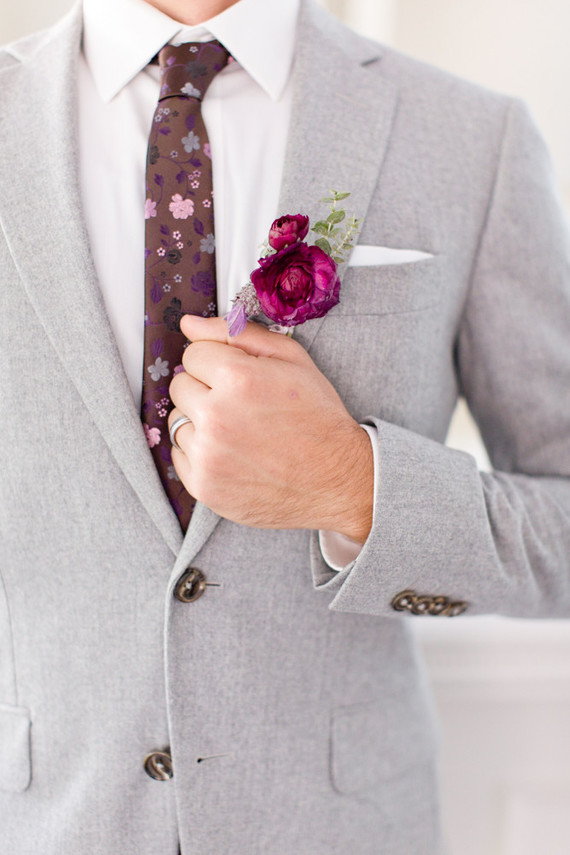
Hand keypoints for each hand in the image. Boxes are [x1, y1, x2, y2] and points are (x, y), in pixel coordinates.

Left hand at [168, 316, 372, 541]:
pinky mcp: (203, 486)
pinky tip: (231, 453)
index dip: (218, 363)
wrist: (337, 479)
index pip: (193, 353)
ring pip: (177, 420)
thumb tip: (189, 323)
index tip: (239, 378)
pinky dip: (199, 452)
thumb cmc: (317, 417)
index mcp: (237, 379)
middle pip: (180, 385)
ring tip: (238, 431)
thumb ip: (236, 334)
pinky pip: (178, 455)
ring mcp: (208, 455)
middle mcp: (217, 417)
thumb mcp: (291, 359)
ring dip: (200, 421)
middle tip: (241, 405)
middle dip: (205, 389)